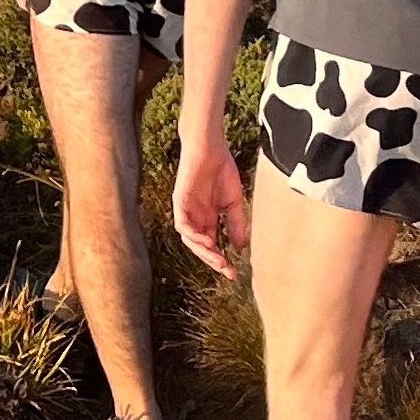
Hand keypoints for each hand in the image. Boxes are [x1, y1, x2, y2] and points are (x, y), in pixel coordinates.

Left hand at [174, 132, 248, 278]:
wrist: (211, 147)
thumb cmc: (221, 170)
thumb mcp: (233, 202)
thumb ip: (235, 223)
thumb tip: (240, 247)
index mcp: (208, 218)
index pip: (212, 245)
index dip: (221, 260)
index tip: (234, 273)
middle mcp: (195, 217)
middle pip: (200, 246)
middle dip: (213, 260)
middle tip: (227, 270)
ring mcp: (186, 209)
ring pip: (189, 238)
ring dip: (203, 251)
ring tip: (218, 259)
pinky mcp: (179, 200)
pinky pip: (182, 223)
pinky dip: (193, 234)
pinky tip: (207, 240)